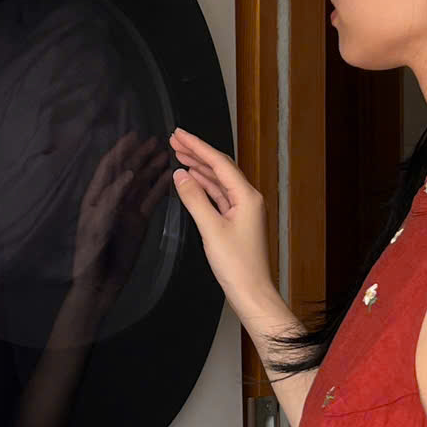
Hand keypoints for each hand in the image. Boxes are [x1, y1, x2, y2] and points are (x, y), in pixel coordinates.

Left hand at [71, 133, 170, 283]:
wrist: (100, 281)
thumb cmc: (92, 253)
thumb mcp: (98, 224)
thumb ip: (112, 198)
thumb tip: (127, 174)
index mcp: (97, 196)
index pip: (109, 167)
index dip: (121, 150)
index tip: (134, 135)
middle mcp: (112, 199)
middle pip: (128, 171)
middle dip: (141, 155)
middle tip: (157, 140)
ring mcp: (127, 209)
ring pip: (142, 183)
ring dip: (153, 168)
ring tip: (167, 154)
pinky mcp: (139, 221)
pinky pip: (151, 200)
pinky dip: (161, 188)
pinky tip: (171, 177)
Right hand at [170, 129, 274, 321]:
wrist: (251, 292)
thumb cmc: (237, 265)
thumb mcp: (211, 229)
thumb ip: (194, 199)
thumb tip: (180, 176)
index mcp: (247, 196)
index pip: (219, 163)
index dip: (197, 146)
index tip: (179, 134)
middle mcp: (248, 199)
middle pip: (220, 168)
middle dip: (197, 153)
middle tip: (175, 140)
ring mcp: (243, 210)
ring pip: (219, 182)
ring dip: (199, 168)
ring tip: (179, 155)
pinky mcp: (237, 222)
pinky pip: (219, 196)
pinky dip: (204, 186)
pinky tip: (191, 181)